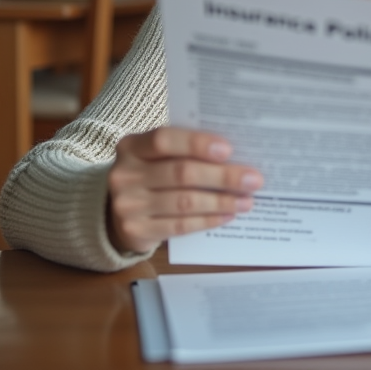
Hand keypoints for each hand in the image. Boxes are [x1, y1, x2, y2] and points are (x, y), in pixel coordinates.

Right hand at [107, 127, 262, 254]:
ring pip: (184, 202)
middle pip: (181, 173)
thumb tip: (235, 156)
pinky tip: (227, 215)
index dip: (197, 144)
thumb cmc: (150, 175)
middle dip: (222, 177)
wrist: (117, 211)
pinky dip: (208, 220)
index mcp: (132, 146)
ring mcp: (128, 205)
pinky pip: (180, 226)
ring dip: (221, 201)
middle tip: (253, 180)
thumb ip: (185, 151)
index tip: (229, 150)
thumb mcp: (157, 157)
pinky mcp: (136, 231)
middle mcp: (125, 174)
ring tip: (246, 201)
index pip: (164, 140)